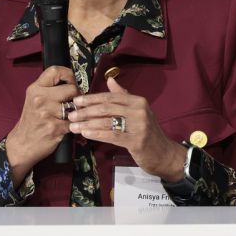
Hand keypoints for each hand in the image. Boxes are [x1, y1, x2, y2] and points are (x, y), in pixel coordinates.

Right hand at [6, 65, 78, 182]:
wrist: (22, 144)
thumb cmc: (31, 121)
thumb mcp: (33, 99)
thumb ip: (48, 89)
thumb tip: (70, 81)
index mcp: (35, 89)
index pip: (55, 71)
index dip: (68, 74)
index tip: (71, 81)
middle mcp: (40, 99)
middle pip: (71, 88)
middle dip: (77, 95)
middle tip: (73, 102)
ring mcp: (47, 114)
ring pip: (75, 106)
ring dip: (77, 111)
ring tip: (71, 115)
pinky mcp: (55, 128)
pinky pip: (74, 122)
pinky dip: (74, 125)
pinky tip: (68, 126)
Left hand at [68, 77, 186, 180]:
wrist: (165, 154)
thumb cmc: (147, 133)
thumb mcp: (138, 112)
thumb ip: (123, 96)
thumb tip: (110, 80)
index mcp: (138, 101)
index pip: (110, 97)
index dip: (92, 98)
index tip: (76, 101)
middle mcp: (139, 110)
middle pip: (106, 108)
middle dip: (86, 111)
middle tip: (71, 115)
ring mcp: (139, 125)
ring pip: (107, 121)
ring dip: (87, 123)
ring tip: (73, 126)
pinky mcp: (136, 140)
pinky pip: (111, 135)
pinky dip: (96, 133)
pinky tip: (85, 133)